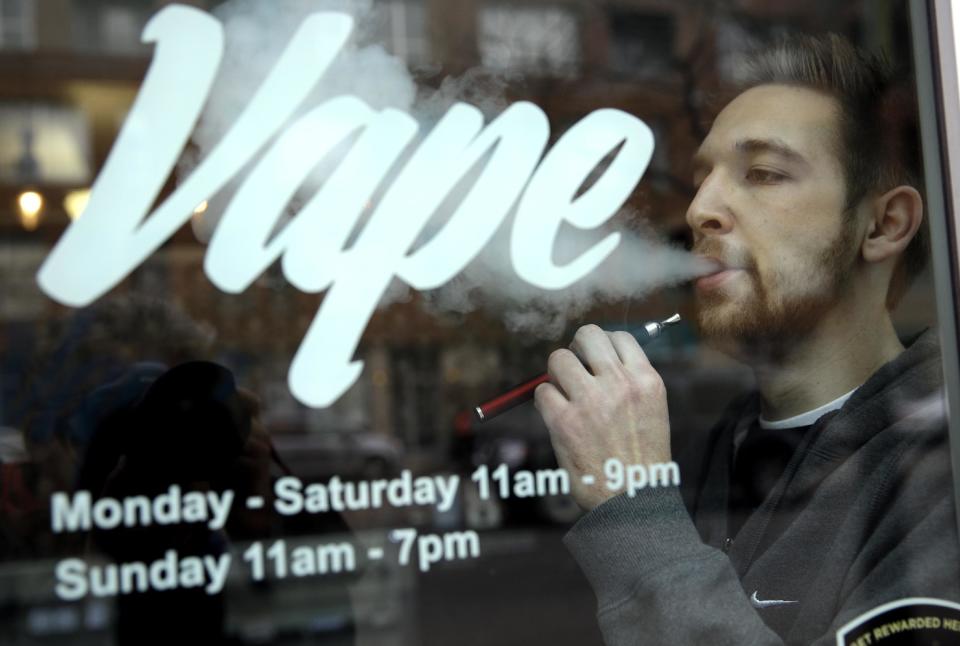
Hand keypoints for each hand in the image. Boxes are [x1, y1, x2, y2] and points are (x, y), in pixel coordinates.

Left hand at [534, 324, 671, 510]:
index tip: (595, 362)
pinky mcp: (565, 421)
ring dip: (557, 375)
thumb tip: (598, 360)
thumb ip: (630, 383)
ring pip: (559, 359)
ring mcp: (591, 401)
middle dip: (576, 349)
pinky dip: (545, 402)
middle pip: (587, 335)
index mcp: (647, 381)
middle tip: (574, 370)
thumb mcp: (653, 413)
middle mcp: (620, 384)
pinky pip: (541, 391)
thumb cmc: (641, 461)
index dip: (602, 346)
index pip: (620, 336)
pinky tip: (557, 417)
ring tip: (564, 395)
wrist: (632, 502)